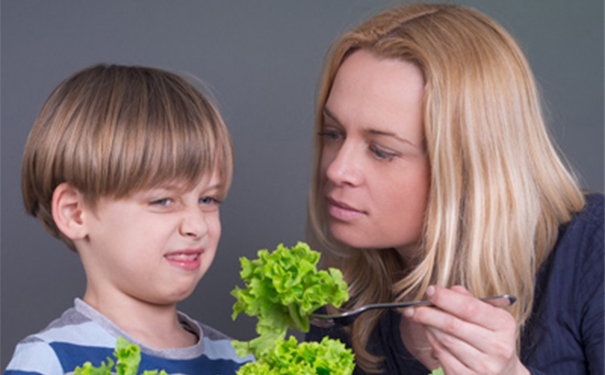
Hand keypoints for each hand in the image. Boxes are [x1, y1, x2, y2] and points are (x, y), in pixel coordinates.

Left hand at [403, 285, 529, 374]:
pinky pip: (443, 356)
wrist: (504, 373)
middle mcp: (498, 347)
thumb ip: (469, 301)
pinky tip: (430, 334)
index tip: (429, 290)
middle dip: (428, 313)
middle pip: (452, 325)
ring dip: (428, 327)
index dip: (446, 298)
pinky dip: (433, 342)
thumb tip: (449, 290)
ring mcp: (485, 367)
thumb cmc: (490, 338)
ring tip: (421, 318)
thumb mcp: (488, 317)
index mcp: (504, 325)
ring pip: (445, 340)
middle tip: (412, 308)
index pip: (469, 308)